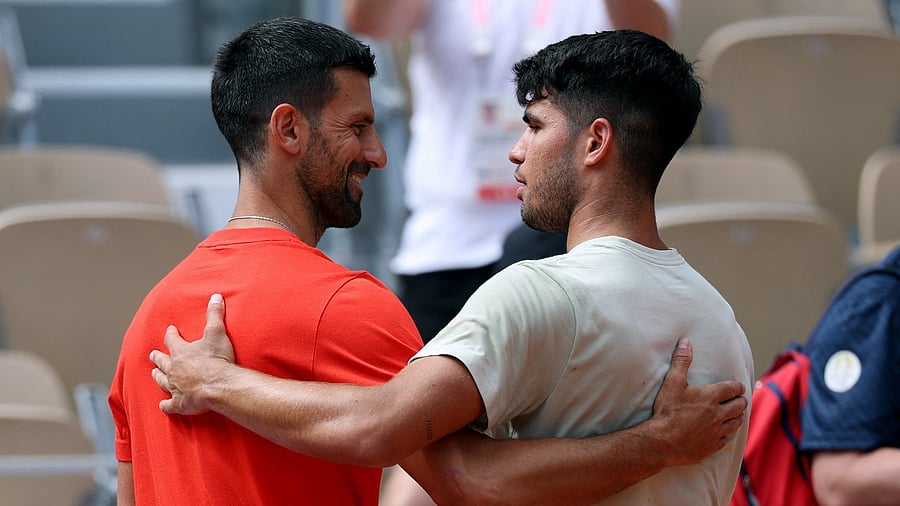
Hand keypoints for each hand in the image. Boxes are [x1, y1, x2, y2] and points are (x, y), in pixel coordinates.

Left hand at [150, 293, 235, 414]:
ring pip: (161, 381)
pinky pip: (168, 405)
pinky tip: (163, 405)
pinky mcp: (180, 403)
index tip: (169, 329)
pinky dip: (165, 405)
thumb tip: (215, 296)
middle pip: (162, 361)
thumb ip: (215, 314)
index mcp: (181, 352)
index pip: (171, 339)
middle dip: (157, 357)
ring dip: (157, 377)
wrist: (218, 385)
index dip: (170, 334)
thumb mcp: (217, 333)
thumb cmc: (217, 360)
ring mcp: (175, 387)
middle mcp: (173, 369)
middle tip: (153, 355)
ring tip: (154, 374)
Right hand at [649, 338, 747, 465]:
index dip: (738, 386)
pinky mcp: (712, 445)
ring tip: (736, 415)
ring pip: (736, 423)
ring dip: (737, 417)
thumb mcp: (672, 382)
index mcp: (711, 397)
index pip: (733, 388)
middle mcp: (718, 414)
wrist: (662, 441)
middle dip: (741, 401)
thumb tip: (686, 342)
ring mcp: (717, 431)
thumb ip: (681, 361)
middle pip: (739, 406)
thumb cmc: (667, 410)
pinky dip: (725, 434)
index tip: (739, 386)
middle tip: (739, 400)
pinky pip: (725, 439)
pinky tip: (722, 432)